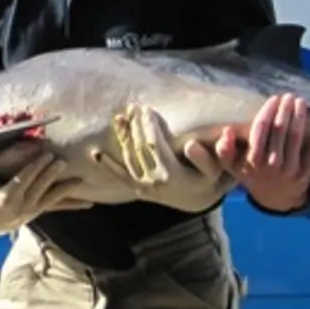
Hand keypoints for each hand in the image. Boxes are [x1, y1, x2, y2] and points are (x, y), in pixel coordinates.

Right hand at [0, 142, 91, 236]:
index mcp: (7, 198)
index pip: (24, 180)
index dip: (35, 168)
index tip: (46, 156)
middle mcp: (22, 206)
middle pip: (39, 187)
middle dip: (51, 174)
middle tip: (62, 160)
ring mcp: (32, 210)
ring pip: (52, 198)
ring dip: (66, 188)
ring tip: (80, 180)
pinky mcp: (39, 211)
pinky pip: (58, 206)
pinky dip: (73, 203)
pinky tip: (89, 202)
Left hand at [87, 103, 234, 212]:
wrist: (197, 202)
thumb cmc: (207, 182)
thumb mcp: (214, 171)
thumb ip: (205, 158)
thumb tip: (190, 144)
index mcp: (170, 175)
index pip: (154, 145)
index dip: (149, 126)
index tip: (147, 109)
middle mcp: (153, 181)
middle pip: (139, 148)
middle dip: (135, 126)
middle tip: (132, 107)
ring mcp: (143, 186)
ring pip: (128, 157)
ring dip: (123, 136)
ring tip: (119, 117)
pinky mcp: (137, 189)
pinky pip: (119, 177)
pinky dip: (107, 165)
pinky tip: (95, 153)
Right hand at [212, 93, 309, 212]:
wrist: (275, 200)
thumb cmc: (252, 175)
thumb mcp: (233, 166)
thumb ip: (225, 149)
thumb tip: (227, 130)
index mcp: (252, 161)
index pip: (260, 130)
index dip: (267, 112)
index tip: (273, 99)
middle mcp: (271, 165)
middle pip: (279, 131)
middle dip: (285, 110)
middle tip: (288, 96)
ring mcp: (289, 170)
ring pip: (295, 138)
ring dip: (299, 117)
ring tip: (301, 102)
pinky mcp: (305, 174)